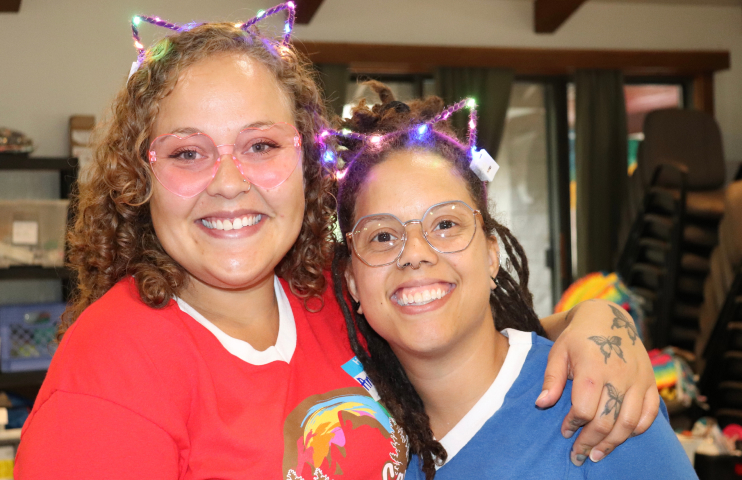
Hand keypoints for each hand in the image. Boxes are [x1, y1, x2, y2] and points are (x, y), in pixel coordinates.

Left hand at [535, 300, 658, 465]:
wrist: (608, 318)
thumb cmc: (578, 337)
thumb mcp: (558, 352)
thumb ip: (551, 379)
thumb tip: (542, 404)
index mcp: (593, 366)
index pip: (585, 408)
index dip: (573, 424)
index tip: (564, 431)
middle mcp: (619, 374)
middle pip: (607, 420)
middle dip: (591, 441)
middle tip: (578, 455)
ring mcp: (638, 379)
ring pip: (629, 422)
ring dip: (613, 443)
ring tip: (597, 454)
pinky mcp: (650, 382)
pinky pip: (650, 414)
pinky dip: (637, 429)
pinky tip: (621, 437)